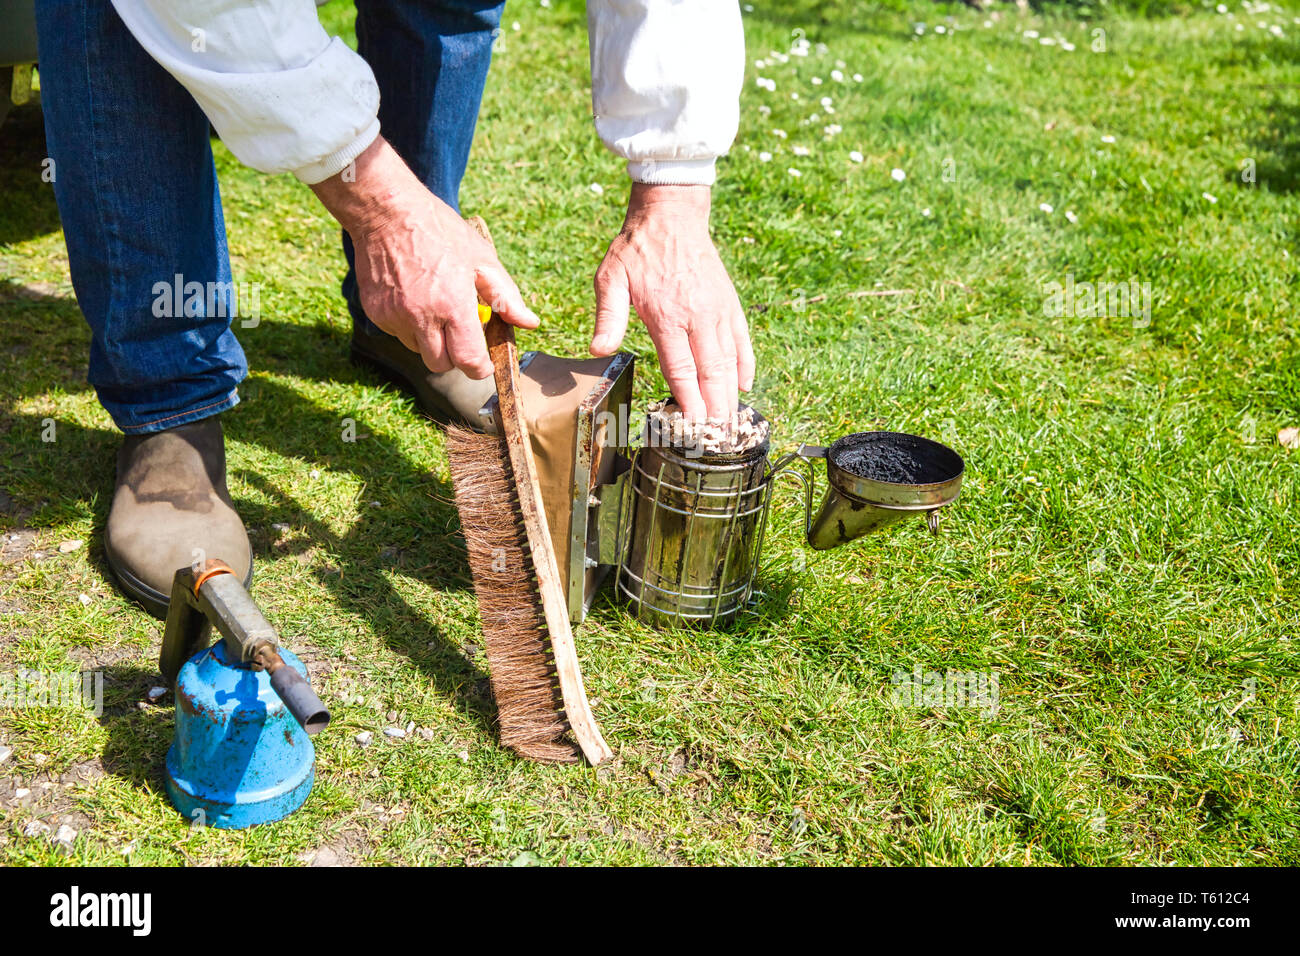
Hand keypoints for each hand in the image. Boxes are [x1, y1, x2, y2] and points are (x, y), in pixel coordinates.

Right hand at [311, 136, 537, 377]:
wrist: (386, 212)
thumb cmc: (440, 231)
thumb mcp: (482, 258)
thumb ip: (506, 296)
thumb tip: (529, 323)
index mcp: (453, 305)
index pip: (469, 362)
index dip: (480, 367)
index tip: (484, 360)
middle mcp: (421, 317)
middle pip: (441, 365)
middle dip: (454, 356)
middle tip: (460, 331)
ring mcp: (394, 317)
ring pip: (418, 350)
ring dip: (431, 340)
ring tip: (435, 305)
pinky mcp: (376, 313)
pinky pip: (398, 333)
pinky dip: (409, 325)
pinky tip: (413, 296)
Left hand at [591, 183, 754, 421]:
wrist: (671, 215)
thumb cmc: (636, 250)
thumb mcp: (610, 278)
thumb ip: (608, 316)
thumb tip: (598, 348)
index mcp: (667, 316)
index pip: (681, 368)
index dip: (690, 400)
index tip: (694, 425)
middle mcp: (698, 317)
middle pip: (711, 372)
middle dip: (716, 407)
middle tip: (717, 437)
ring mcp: (718, 311)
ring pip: (729, 360)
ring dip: (732, 394)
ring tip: (732, 422)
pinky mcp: (729, 303)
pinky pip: (742, 340)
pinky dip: (745, 364)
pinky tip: (745, 386)